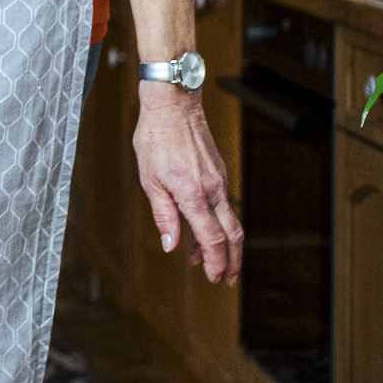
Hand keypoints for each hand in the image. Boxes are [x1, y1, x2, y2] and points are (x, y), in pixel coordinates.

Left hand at [135, 85, 243, 284]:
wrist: (173, 104)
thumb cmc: (155, 138)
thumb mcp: (150, 179)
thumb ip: (163, 214)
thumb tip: (171, 245)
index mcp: (193, 194)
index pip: (213, 239)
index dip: (216, 263)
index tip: (215, 278)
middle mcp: (213, 189)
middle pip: (233, 235)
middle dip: (232, 261)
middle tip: (225, 278)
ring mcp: (219, 180)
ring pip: (231, 220)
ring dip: (223, 244)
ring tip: (207, 257)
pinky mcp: (219, 172)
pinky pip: (224, 205)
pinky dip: (219, 223)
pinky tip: (202, 227)